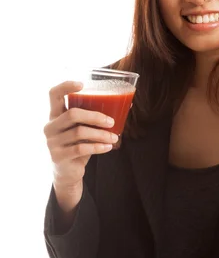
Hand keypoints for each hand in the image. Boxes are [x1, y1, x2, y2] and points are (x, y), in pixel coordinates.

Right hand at [43, 80, 118, 210]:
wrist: (68, 173)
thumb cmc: (78, 145)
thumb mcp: (84, 129)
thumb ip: (95, 118)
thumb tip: (128, 104)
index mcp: (55, 115)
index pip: (54, 94)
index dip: (66, 86)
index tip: (82, 84)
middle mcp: (50, 126)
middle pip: (73, 114)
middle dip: (95, 116)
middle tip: (111, 122)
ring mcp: (52, 142)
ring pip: (79, 132)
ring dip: (101, 134)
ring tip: (115, 138)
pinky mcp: (58, 156)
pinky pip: (81, 148)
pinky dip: (97, 147)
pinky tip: (108, 147)